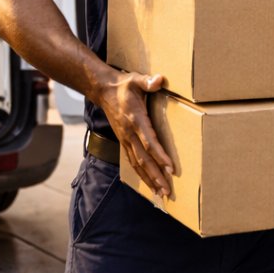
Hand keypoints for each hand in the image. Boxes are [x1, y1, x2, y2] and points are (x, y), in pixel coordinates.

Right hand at [96, 70, 173, 196]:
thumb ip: (148, 82)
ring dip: (149, 179)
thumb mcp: (136, 79)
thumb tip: (159, 79)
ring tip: (161, 193)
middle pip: (144, 159)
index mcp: (135, 120)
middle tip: (167, 190)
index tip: (170, 167)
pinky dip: (142, 174)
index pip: (149, 141)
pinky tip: (150, 184)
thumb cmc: (124, 85)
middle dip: (156, 175)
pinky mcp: (124, 142)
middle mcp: (129, 134)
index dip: (159, 155)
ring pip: (138, 164)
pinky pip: (133, 161)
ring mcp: (125, 140)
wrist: (103, 91)